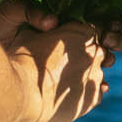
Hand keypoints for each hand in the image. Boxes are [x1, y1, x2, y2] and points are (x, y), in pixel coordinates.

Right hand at [0, 3, 121, 121]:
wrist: (21, 92)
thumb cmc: (23, 59)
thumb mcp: (33, 33)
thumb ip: (49, 28)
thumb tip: (54, 23)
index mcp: (83, 31)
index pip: (97, 28)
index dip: (86, 33)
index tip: (74, 40)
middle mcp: (95, 52)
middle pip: (100, 50)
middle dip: (88, 54)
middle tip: (68, 61)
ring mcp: (96, 75)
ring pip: (98, 71)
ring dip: (87, 73)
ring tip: (66, 79)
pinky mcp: (92, 98)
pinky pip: (96, 91)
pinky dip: (86, 91)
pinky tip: (71, 93)